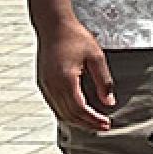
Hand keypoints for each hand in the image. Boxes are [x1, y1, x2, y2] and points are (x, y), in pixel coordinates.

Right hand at [35, 16, 114, 131]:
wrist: (53, 26)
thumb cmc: (76, 38)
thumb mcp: (96, 57)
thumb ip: (104, 81)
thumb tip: (109, 103)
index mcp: (65, 80)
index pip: (80, 109)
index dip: (93, 119)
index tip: (107, 124)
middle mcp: (52, 86)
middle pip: (69, 114)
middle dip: (87, 124)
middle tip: (103, 127)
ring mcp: (45, 85)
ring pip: (60, 112)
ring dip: (77, 121)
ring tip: (93, 123)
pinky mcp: (43, 83)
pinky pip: (54, 104)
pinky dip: (67, 113)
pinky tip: (78, 113)